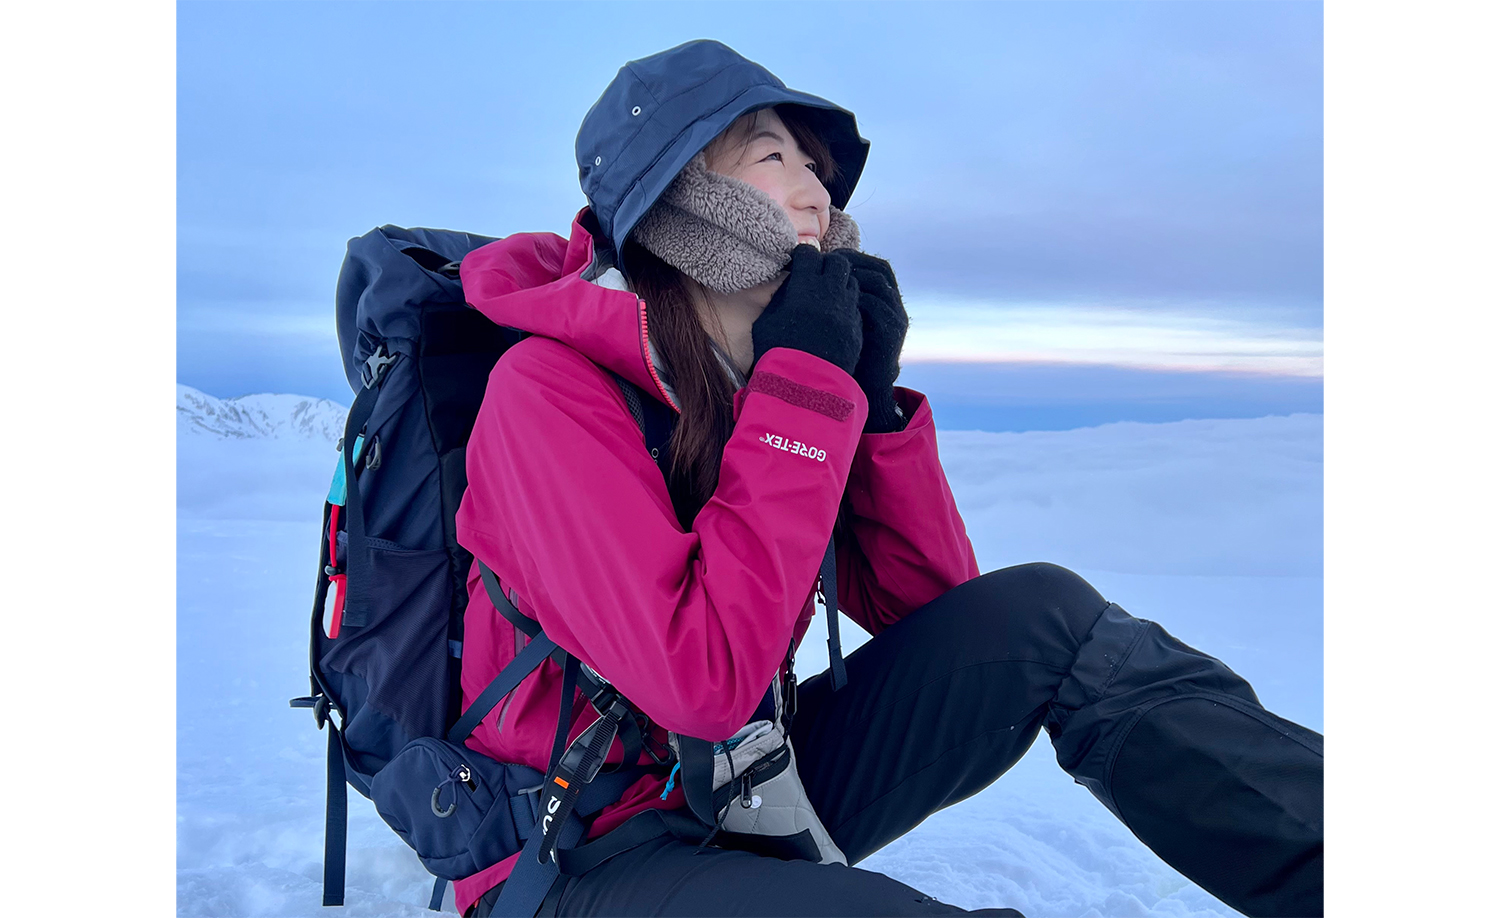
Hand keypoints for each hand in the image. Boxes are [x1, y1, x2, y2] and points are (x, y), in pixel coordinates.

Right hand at [751, 245, 861, 375]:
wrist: (803, 386)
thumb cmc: (776, 353)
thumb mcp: (766, 322)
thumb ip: (779, 297)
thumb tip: (789, 283)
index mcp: (805, 288)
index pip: (809, 254)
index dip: (802, 256)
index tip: (797, 262)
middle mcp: (830, 294)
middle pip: (837, 262)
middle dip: (826, 265)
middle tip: (816, 274)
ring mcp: (847, 311)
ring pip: (851, 282)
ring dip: (839, 284)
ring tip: (827, 295)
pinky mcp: (857, 328)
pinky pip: (856, 306)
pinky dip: (847, 305)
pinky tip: (835, 316)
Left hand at [833, 250, 907, 431]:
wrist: (865, 388)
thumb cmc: (845, 353)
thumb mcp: (843, 322)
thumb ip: (836, 301)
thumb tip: (805, 279)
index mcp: (883, 298)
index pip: (871, 264)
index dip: (849, 257)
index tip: (823, 257)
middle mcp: (893, 304)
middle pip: (878, 268)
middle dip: (850, 262)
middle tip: (823, 264)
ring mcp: (895, 317)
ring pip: (878, 282)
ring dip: (851, 277)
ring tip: (826, 280)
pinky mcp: (892, 332)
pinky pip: (876, 306)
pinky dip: (854, 299)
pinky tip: (833, 302)